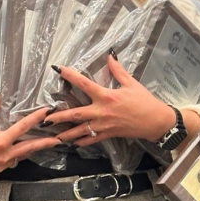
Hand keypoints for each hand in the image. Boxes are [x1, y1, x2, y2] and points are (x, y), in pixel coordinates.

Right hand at [0, 95, 61, 177]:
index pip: (22, 128)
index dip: (35, 119)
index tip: (46, 112)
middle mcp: (3, 155)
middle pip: (29, 148)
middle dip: (45, 143)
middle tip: (59, 139)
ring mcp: (0, 165)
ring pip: (20, 156)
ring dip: (31, 149)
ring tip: (43, 144)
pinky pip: (10, 162)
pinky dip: (16, 155)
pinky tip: (19, 150)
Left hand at [43, 55, 173, 146]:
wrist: (155, 121)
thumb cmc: (144, 101)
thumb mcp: (132, 83)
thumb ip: (118, 70)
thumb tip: (110, 57)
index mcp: (106, 96)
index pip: (84, 84)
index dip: (70, 75)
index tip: (58, 69)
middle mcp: (101, 112)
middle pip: (75, 114)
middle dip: (58, 117)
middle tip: (44, 118)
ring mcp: (103, 125)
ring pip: (80, 131)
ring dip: (65, 134)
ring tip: (52, 136)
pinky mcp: (108, 135)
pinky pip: (91, 140)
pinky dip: (80, 142)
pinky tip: (72, 144)